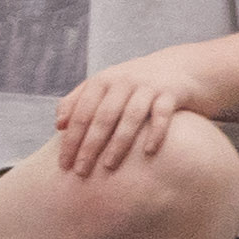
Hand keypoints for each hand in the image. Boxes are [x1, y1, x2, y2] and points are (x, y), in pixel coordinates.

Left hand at [50, 58, 199, 179]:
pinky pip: (162, 115)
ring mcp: (148, 86)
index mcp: (103, 81)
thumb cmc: (133, 84)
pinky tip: (148, 152)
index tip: (63, 164)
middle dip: (89, 146)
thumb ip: (79, 101)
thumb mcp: (105, 85)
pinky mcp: (171, 92)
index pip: (81, 113)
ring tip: (109, 167)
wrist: (179, 67)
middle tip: (80, 172)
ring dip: (118, 143)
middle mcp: (124, 81)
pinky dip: (155, 133)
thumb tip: (59, 125)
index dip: (71, 139)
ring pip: (131, 117)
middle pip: (103, 117)